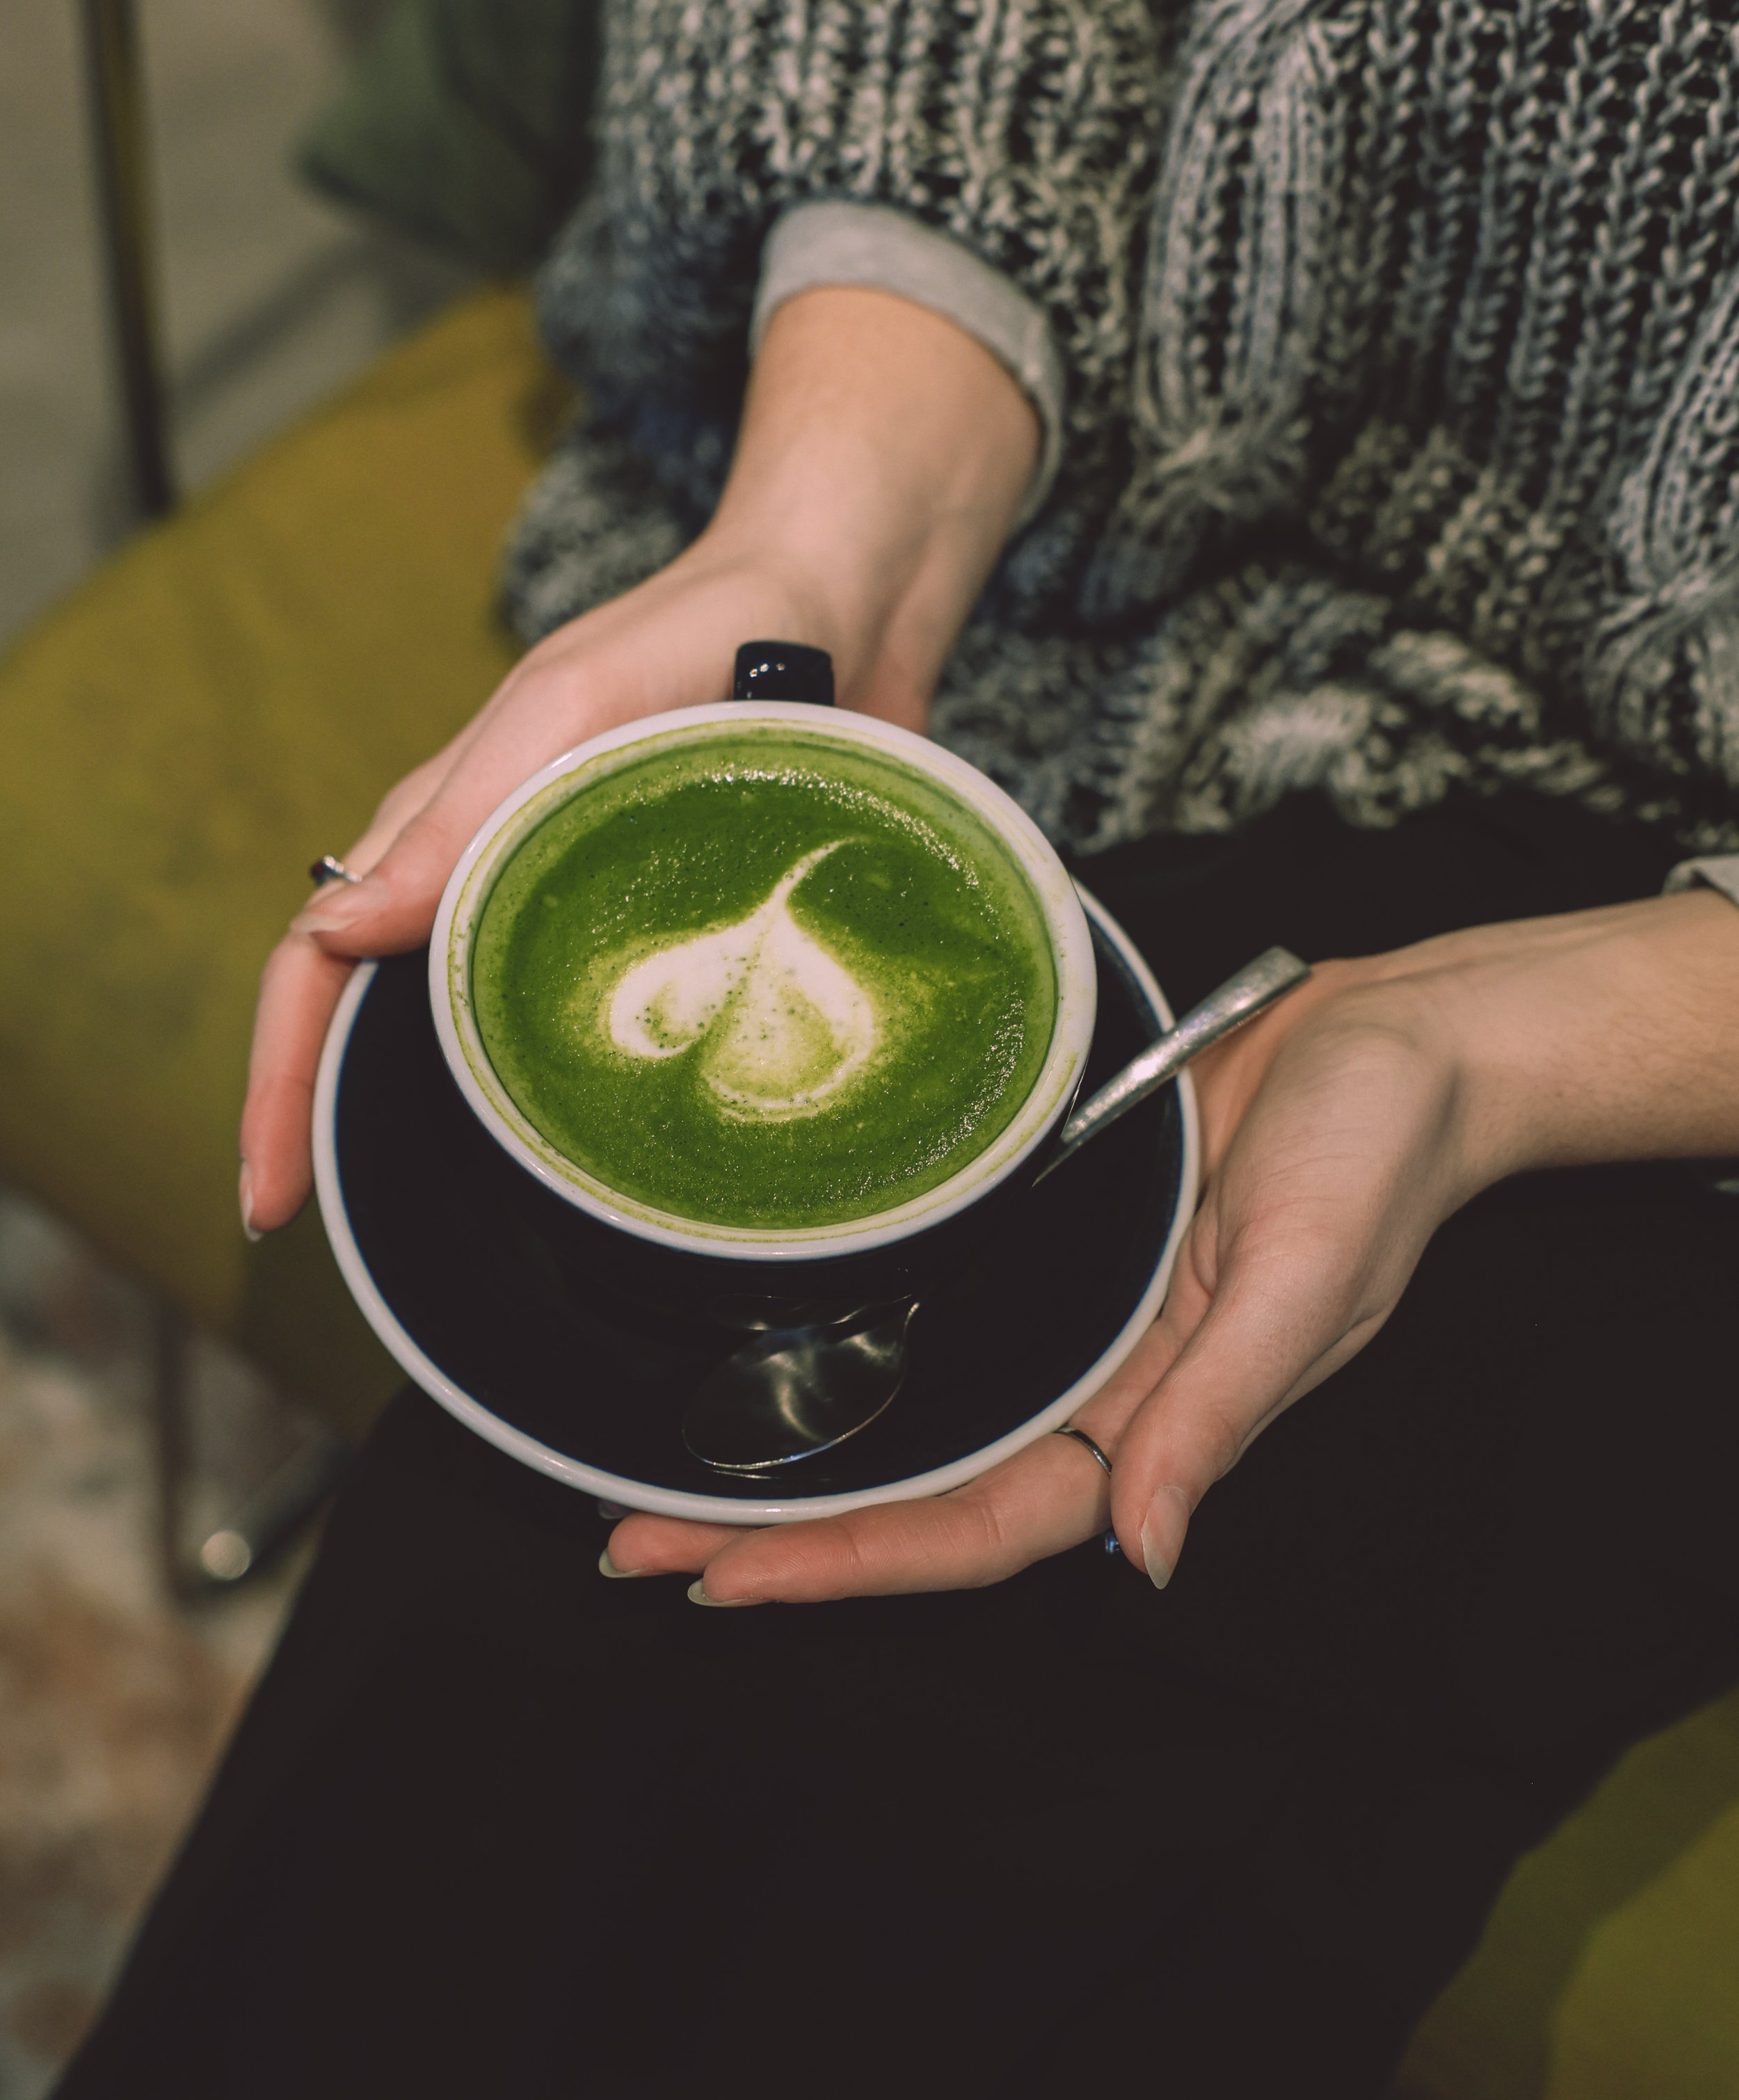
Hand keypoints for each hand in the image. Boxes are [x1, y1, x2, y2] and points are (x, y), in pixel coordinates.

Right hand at [238, 288, 1038, 1233]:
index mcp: (444, 820)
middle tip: (315, 1237)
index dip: (278, 1083)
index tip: (269, 1200)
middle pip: (370, 1013)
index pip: (318, 963)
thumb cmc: (707, 629)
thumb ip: (463, 818)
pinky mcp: (660, 931)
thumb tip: (333, 936)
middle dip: (322, 1124)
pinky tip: (570, 1171)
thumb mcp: (576, 709)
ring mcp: (568, 908)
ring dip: (428, 1125)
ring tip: (426, 1229)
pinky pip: (573, 1028)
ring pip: (466, 1031)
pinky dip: (545, 1102)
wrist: (847, 605)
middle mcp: (489, 875)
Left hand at [604, 890, 1738, 1602]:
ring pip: (903, 1402)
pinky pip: (930, 1300)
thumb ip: (1217, 1416)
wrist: (1398, 1034)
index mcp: (1148, 1421)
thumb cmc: (1374, 1153)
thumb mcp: (1306, 1281)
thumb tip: (1145, 1555)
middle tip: (623, 1540)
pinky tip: (755, 1337)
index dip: (850, 1564)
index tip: (716, 1580)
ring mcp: (1059, 1307)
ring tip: (644, 1467)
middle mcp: (1088, 1380)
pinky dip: (840, 1331)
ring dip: (785, 1439)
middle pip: (912, 1484)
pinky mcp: (1045, 1225)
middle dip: (775, 1524)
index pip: (977, 1525)